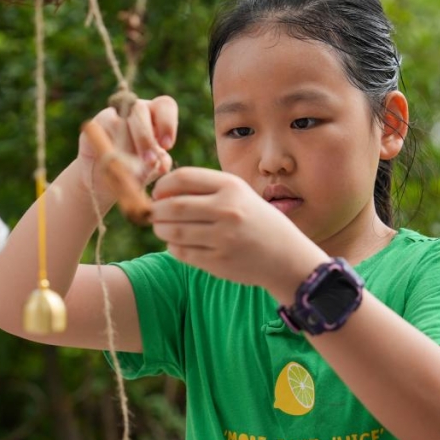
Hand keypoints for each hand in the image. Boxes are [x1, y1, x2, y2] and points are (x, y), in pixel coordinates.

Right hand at [77, 95, 176, 199]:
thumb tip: (160, 163)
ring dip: (128, 144)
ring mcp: (114, 115)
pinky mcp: (96, 123)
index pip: (165, 106)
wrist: (104, 183)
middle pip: (141, 109)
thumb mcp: (150, 171)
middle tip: (148, 160)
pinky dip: (111, 145)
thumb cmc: (133, 174)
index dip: (167, 122)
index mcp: (155, 117)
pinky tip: (113, 160)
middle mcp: (135, 111)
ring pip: (121, 119)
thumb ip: (157, 165)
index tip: (166, 146)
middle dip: (146, 137)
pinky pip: (104, 129)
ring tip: (129, 167)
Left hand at [150, 167, 326, 296]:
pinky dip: (172, 247)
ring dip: (161, 229)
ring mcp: (223, 238)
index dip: (162, 185)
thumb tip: (161, 192)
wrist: (285, 256)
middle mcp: (227, 210)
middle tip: (154, 214)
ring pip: (174, 231)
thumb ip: (205, 189)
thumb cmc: (255, 220)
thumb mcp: (239, 195)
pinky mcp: (218, 261)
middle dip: (156, 210)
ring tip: (162, 228)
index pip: (183, 178)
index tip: (158, 193)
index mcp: (231, 187)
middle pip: (173, 206)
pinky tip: (175, 243)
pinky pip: (181, 252)